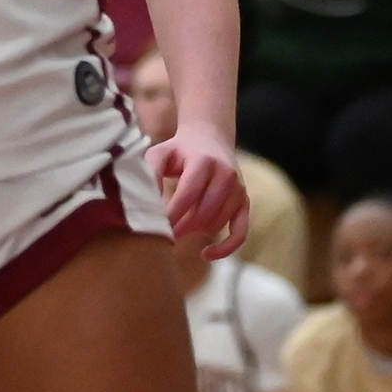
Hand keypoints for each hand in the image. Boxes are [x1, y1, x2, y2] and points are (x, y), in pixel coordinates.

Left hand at [145, 119, 248, 256]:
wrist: (210, 137)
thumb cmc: (179, 150)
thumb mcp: (161, 153)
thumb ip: (151, 172)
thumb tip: (147, 201)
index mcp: (204, 161)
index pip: (188, 193)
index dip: (172, 212)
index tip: (155, 225)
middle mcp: (226, 175)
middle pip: (202, 212)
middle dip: (180, 226)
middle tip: (161, 233)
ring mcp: (238, 190)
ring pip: (217, 223)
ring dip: (195, 231)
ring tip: (176, 229)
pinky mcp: (244, 203)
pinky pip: (240, 232)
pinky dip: (226, 248)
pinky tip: (205, 254)